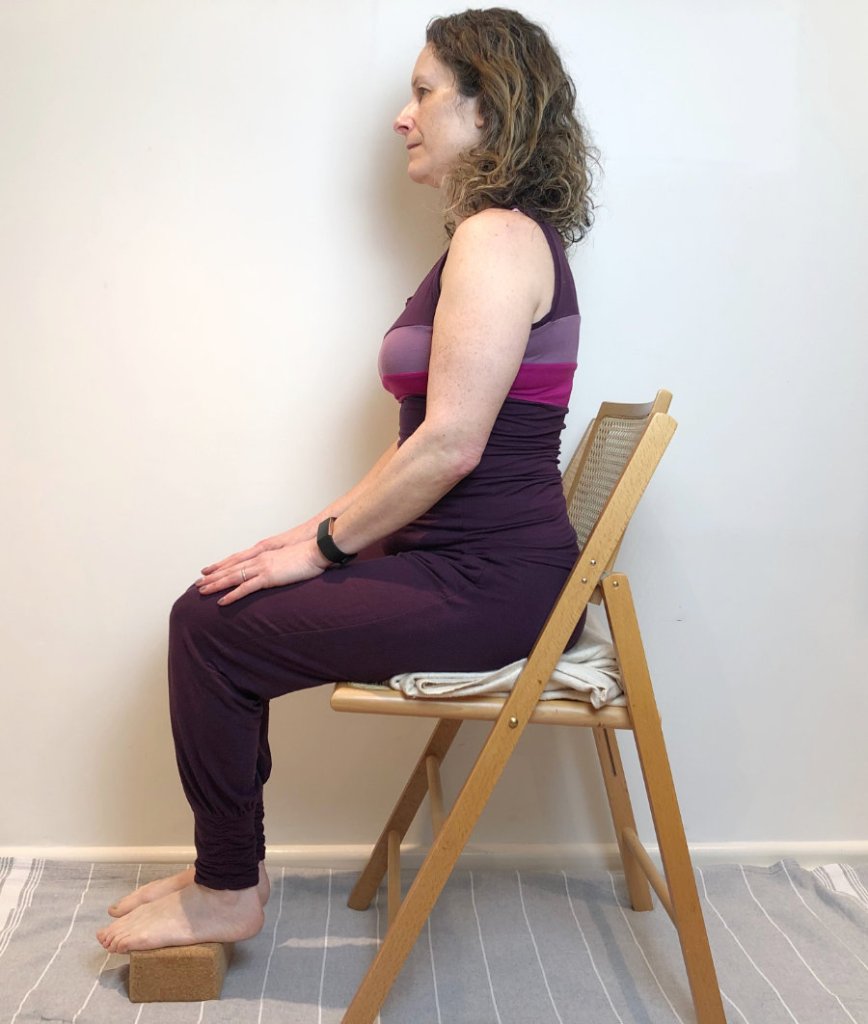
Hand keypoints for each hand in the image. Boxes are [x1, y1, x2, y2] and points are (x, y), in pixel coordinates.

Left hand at [195, 539, 328, 605]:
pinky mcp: (268, 577)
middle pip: (230, 568)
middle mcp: (258, 558)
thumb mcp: (289, 555)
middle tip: (198, 582)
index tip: (209, 570)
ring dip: (216, 584)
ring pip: (232, 577)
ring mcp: (262, 567)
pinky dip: (232, 595)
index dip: (221, 565)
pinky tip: (222, 601)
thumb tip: (275, 568)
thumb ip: (279, 561)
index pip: (236, 559)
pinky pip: (245, 588)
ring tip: (202, 591)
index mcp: (263, 552)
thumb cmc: (308, 553)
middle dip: (213, 576)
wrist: (317, 549)